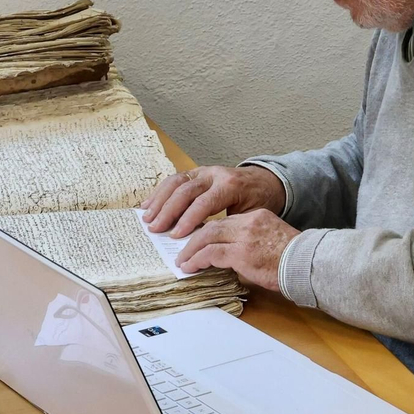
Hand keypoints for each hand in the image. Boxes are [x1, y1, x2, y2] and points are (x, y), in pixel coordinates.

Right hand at [141, 165, 284, 237]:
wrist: (265, 181)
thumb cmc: (259, 202)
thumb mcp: (251, 215)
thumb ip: (230, 226)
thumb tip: (206, 243)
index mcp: (230, 186)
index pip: (204, 202)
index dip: (188, 220)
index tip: (175, 236)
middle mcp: (214, 174)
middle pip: (185, 191)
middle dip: (168, 211)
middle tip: (155, 229)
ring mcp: (203, 171)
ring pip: (176, 182)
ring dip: (159, 201)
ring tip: (147, 218)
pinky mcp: (196, 171)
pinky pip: (174, 179)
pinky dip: (160, 192)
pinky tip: (149, 205)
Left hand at [174, 210, 298, 291]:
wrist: (308, 264)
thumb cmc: (296, 260)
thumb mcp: (273, 243)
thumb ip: (253, 243)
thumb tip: (234, 258)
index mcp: (257, 217)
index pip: (226, 221)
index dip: (207, 231)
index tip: (197, 240)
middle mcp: (249, 222)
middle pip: (212, 226)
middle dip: (193, 238)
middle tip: (182, 249)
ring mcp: (244, 237)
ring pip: (207, 237)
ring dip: (191, 250)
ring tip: (182, 261)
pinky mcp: (241, 253)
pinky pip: (210, 254)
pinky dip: (197, 260)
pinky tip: (190, 267)